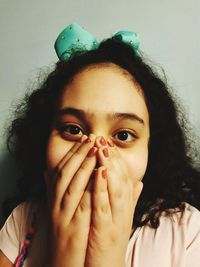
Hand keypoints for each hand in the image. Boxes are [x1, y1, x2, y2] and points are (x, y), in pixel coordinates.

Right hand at [44, 134, 96, 266]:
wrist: (63, 257)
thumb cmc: (64, 228)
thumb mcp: (57, 206)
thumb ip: (53, 189)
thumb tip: (46, 172)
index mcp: (54, 197)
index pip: (62, 169)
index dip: (73, 152)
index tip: (84, 138)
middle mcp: (56, 203)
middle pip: (66, 173)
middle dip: (79, 153)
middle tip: (92, 138)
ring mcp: (64, 214)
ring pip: (73, 185)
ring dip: (84, 166)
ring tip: (96, 150)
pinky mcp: (74, 226)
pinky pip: (83, 205)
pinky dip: (91, 189)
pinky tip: (100, 175)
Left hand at [85, 137, 142, 266]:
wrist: (107, 266)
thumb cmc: (111, 237)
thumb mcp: (122, 215)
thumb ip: (130, 198)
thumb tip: (139, 182)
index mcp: (125, 204)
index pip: (124, 176)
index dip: (116, 158)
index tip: (107, 143)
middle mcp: (124, 208)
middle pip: (121, 178)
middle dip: (111, 157)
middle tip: (102, 138)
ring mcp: (116, 218)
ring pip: (115, 187)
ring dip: (109, 166)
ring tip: (101, 148)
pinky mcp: (106, 228)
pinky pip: (104, 205)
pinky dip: (102, 188)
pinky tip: (98, 172)